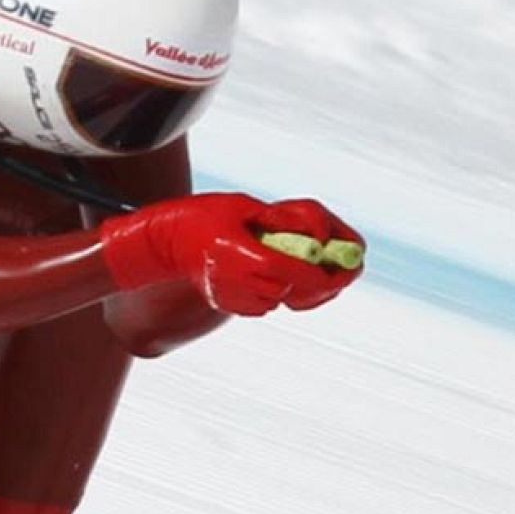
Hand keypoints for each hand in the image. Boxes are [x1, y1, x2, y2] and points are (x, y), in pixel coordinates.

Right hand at [99, 193, 364, 316]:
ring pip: (286, 298)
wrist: (164, 244)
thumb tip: (319, 234)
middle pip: (299, 292)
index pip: (299, 275)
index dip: (327, 272)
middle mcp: (244, 286)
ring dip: (302, 283)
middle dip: (324, 279)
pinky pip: (270, 301)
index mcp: (248, 259)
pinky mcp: (234, 307)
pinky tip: (282, 268)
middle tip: (346, 264)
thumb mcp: (245, 206)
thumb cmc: (203, 217)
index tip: (351, 264)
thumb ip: (283, 221)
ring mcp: (238, 300)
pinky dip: (282, 287)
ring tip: (309, 258)